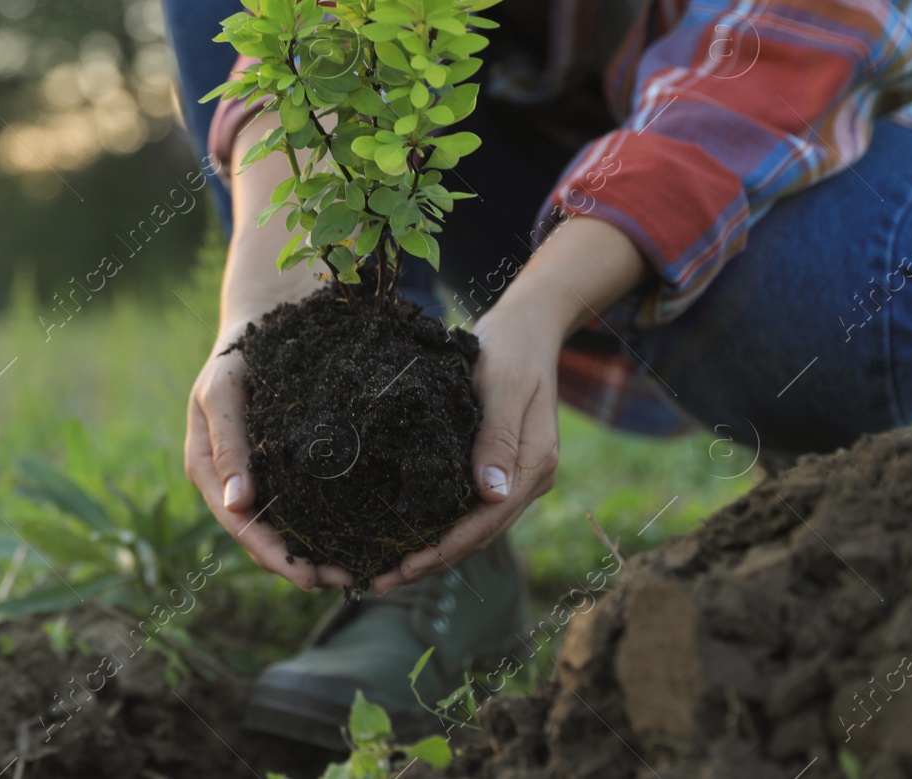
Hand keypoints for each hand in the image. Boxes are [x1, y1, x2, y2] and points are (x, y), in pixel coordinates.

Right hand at [185, 331, 355, 590]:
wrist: (262, 321)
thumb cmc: (237, 354)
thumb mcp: (222, 392)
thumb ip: (227, 444)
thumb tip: (236, 504)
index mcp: (206, 469)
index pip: (239, 525)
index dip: (271, 555)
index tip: (309, 578)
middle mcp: (231, 481)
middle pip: (263, 536)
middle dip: (300, 564)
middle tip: (347, 582)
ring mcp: (258, 475)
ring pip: (284, 526)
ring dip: (317, 552)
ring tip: (359, 571)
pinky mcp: (285, 465)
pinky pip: (303, 504)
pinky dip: (325, 524)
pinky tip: (356, 535)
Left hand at [366, 297, 561, 594]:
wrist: (526, 328)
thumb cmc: (510, 351)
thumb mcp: (503, 388)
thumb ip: (497, 437)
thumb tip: (490, 493)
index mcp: (533, 467)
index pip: (486, 522)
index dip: (444, 549)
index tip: (403, 566)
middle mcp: (525, 480)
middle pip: (476, 535)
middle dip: (429, 562)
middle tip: (377, 583)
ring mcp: (511, 476)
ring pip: (470, 527)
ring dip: (430, 551)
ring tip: (383, 571)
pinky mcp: (495, 467)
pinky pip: (465, 507)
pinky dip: (436, 525)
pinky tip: (403, 535)